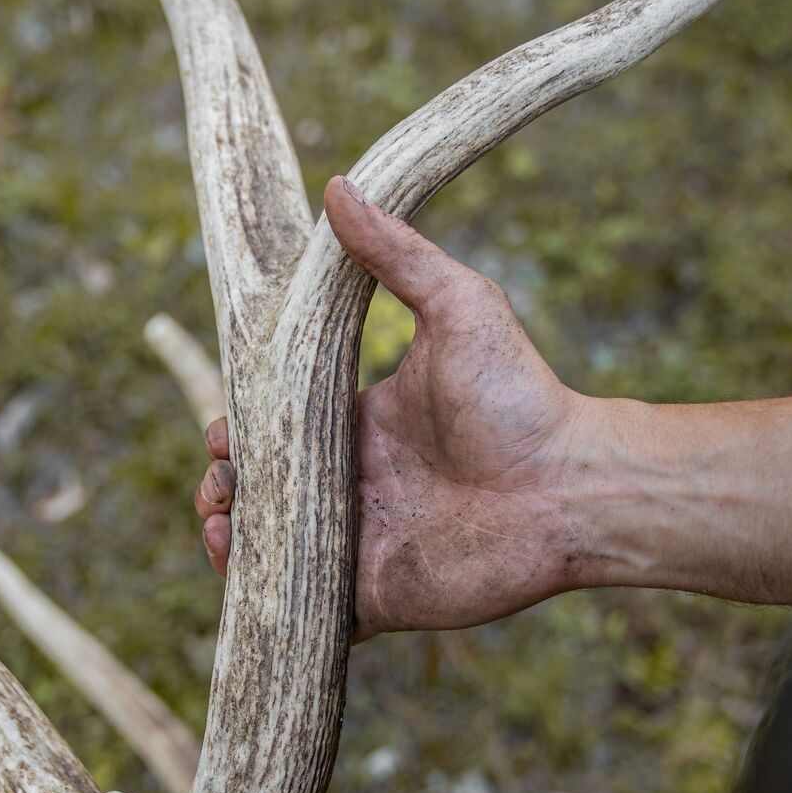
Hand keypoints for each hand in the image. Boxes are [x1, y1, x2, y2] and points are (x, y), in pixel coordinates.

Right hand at [197, 176, 591, 640]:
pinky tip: (242, 569)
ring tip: (220, 527)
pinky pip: (307, 610)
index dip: (240, 436)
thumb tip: (340, 182)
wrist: (572, 484)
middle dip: (224, 491)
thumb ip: (397, 254)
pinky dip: (266, 597)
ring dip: (233, 543)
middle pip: (265, 494)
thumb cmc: (521, 394)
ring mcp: (364, 542)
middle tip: (218, 487)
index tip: (223, 433)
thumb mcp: (457, 306)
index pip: (279, 433)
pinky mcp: (376, 595)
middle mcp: (357, 484)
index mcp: (361, 425)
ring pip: (275, 551)